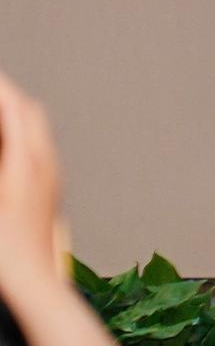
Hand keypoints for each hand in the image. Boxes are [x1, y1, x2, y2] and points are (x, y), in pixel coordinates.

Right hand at [0, 70, 68, 291]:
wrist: (34, 281)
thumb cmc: (2, 249)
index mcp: (25, 161)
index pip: (14, 110)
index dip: (1, 90)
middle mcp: (44, 162)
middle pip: (31, 113)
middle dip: (9, 95)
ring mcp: (52, 175)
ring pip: (39, 130)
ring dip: (18, 113)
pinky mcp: (52, 189)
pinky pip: (41, 147)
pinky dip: (24, 133)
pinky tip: (9, 146)